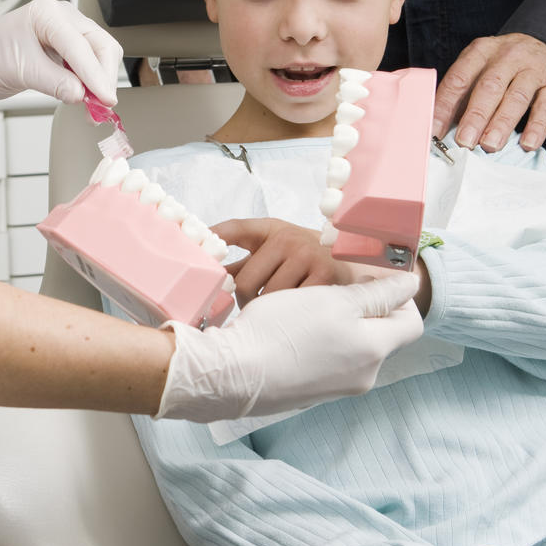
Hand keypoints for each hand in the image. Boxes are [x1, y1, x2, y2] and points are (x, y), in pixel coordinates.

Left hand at [0, 0, 122, 120]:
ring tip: (94, 107)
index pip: (80, 45)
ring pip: (99, 55)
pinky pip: (89, 65)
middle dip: (104, 76)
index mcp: (47, 13)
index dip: (95, 74)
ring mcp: (64, 34)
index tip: (105, 98)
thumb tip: (82, 94)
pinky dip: (91, 83)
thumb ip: (54, 81)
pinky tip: (87, 99)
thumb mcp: (19, 70)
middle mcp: (60, 18)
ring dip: (100, 81)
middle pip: (100, 45)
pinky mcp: (64, 51)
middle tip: (103, 105)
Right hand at [156, 274, 421, 422]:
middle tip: (332, 284)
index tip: (374, 277)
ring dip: (335, 319)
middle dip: (362, 305)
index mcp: (374, 352)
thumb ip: (377, 294)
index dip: (400, 295)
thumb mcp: (335, 301)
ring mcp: (335, 386)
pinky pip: (325, 356)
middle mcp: (362, 376)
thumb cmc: (284, 331)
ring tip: (304, 301)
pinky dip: (315, 336)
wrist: (231, 374)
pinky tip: (290, 324)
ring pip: (349, 342)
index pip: (411, 321)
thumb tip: (412, 285)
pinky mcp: (309, 390)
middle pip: (379, 331)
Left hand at [214, 218, 358, 304]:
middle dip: (247, 301)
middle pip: (246, 282)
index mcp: (270, 229)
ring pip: (268, 298)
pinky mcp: (324, 274)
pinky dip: (290, 316)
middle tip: (256, 307)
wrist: (351, 264)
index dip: (214, 237)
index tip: (194, 249)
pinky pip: (292, 306)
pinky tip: (297, 313)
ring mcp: (306, 254)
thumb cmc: (304, 260)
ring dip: (269, 313)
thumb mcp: (276, 252)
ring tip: (279, 310)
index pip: (235, 228)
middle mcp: (287, 237)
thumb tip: (206, 277)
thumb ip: (244, 264)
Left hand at [433, 33, 545, 152]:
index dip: (445, 105)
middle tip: (464, 141)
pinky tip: (527, 144)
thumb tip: (442, 127)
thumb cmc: (506, 66)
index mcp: (481, 51)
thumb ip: (465, 94)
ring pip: (516, 97)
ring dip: (501, 123)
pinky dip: (536, 127)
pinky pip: (545, 107)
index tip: (435, 130)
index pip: (459, 78)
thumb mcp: (483, 68)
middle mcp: (507, 56)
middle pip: (489, 87)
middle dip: (475, 116)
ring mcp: (534, 68)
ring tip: (489, 146)